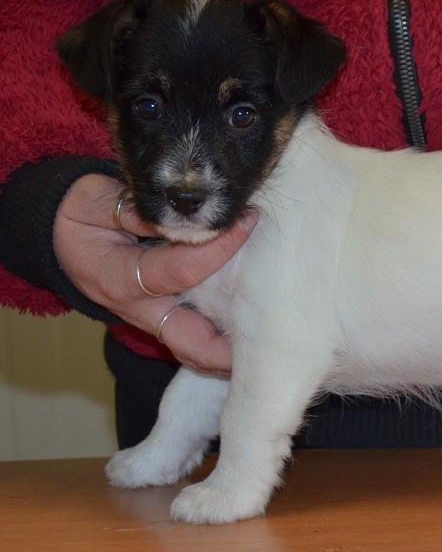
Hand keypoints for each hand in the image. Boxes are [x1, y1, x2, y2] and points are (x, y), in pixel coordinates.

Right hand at [53, 174, 257, 374]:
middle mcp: (139, 309)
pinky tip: (252, 326)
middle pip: (192, 343)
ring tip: (271, 337)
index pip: (180, 271)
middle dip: (230, 349)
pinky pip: (194, 338)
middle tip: (273, 332)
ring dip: (229, 349)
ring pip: (195, 349)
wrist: (58, 236)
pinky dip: (221, 338)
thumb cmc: (81, 215)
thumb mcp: (97, 202)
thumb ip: (136, 209)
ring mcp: (151, 320)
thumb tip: (183, 214)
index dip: (218, 247)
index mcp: (120, 278)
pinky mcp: (161, 319)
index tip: (248, 222)